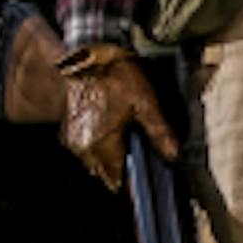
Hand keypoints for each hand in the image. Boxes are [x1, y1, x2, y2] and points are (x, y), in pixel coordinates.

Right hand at [58, 45, 181, 190]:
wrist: (81, 57)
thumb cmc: (111, 75)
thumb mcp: (143, 99)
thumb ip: (158, 130)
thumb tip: (174, 154)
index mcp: (101, 145)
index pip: (118, 182)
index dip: (132, 185)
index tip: (143, 181)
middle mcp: (83, 149)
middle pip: (106, 176)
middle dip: (122, 172)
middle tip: (138, 158)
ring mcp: (73, 141)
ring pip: (95, 164)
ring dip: (110, 159)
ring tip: (125, 142)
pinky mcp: (68, 132)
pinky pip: (86, 150)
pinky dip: (99, 147)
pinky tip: (109, 131)